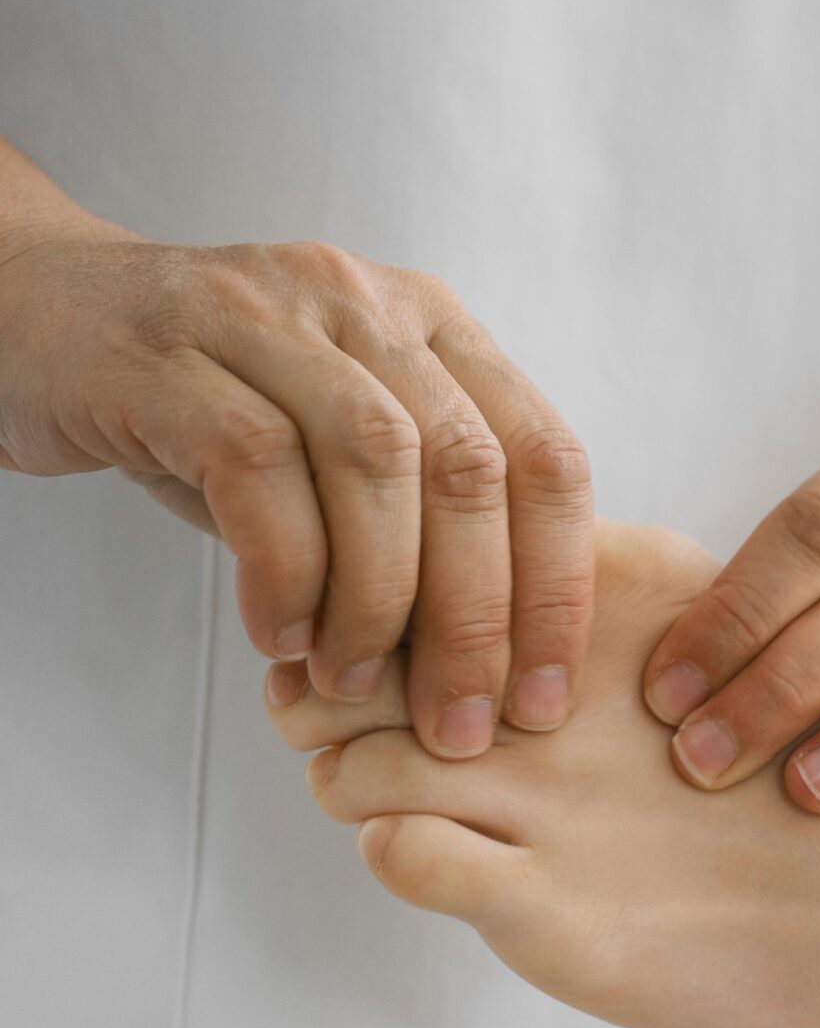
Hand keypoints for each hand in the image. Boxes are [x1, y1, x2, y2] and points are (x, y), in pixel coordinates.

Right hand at [0, 230, 592, 753]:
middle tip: (460, 722)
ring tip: (352, 683)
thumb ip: (421, 521)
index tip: (546, 695)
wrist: (36, 318)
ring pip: (375, 461)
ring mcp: (264, 316)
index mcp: (435, 325)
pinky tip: (278, 635)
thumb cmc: (209, 408)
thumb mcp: (338, 450)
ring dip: (378, 598)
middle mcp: (364, 304)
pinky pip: (253, 465)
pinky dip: (283, 566)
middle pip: (469, 469)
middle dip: (477, 617)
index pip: (547, 456)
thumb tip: (501, 662)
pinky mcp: (164, 355)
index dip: (559, 586)